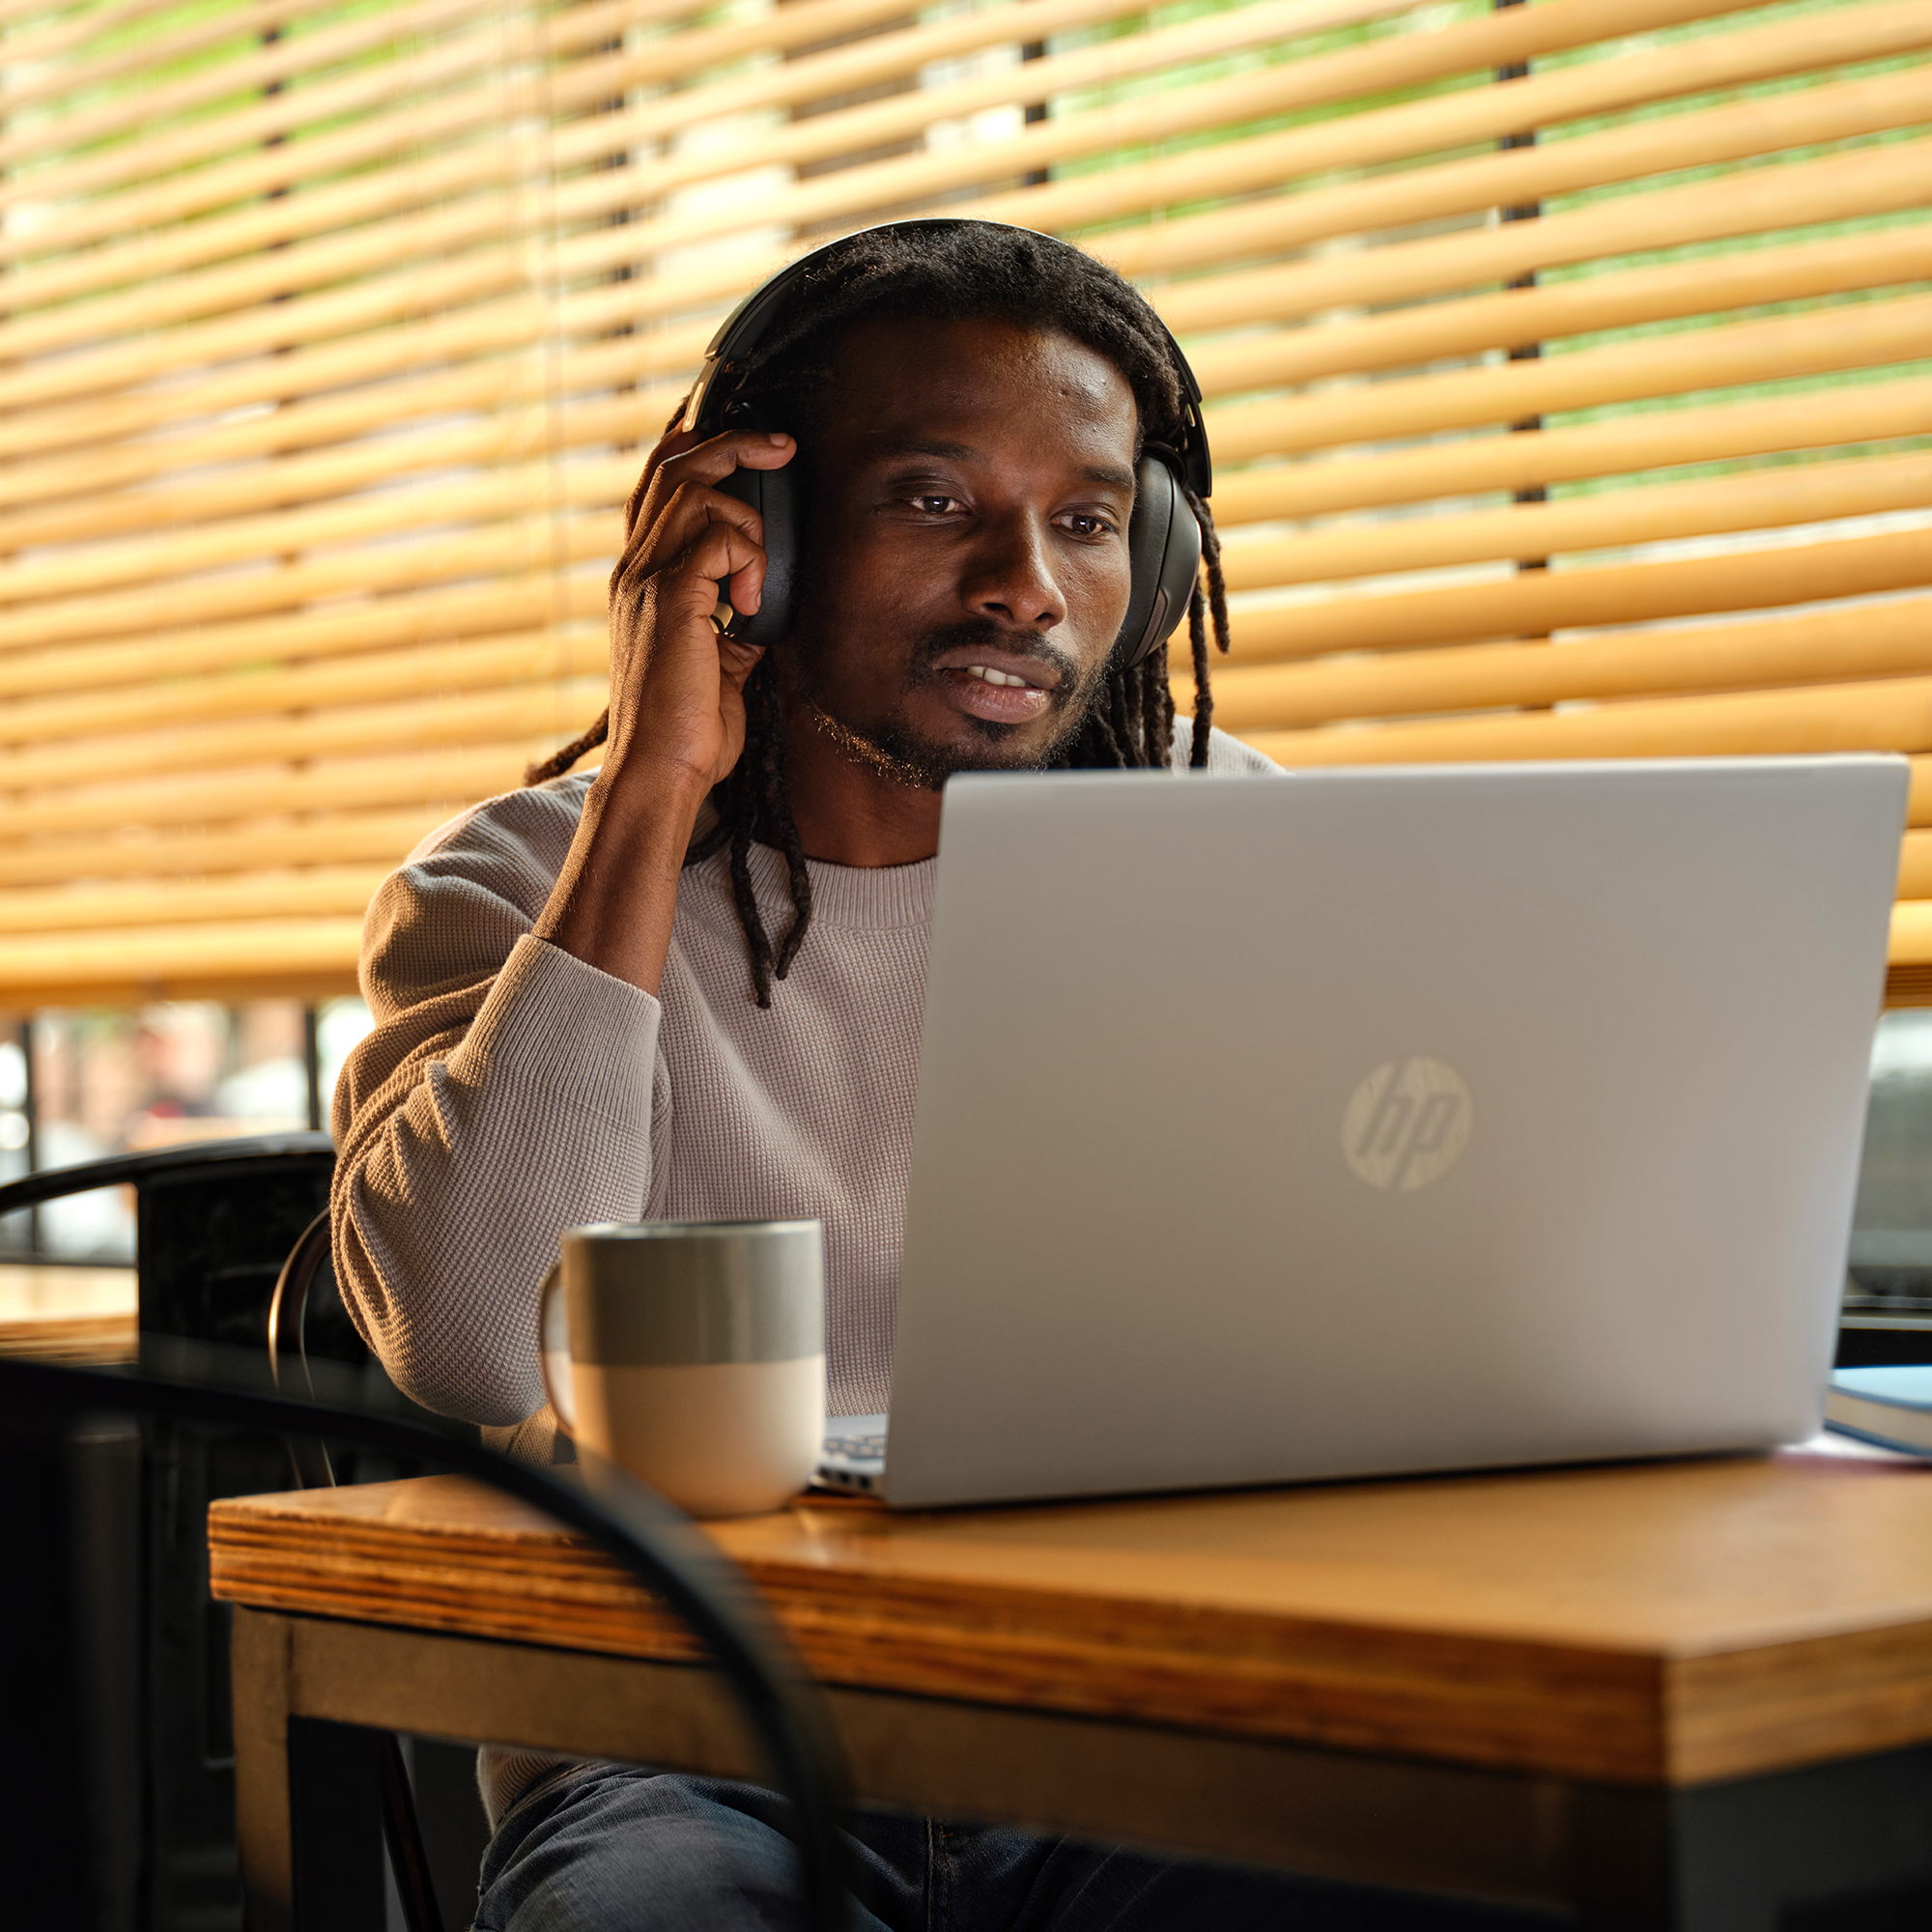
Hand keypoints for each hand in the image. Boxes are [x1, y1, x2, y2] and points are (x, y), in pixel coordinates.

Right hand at [602, 424, 795, 795]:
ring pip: (696, 492)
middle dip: (735, 442)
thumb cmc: (690, 730)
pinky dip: (751, 560)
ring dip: (748, 519)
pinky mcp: (671, 599)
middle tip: (784, 447)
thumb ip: (734, 622)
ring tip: (761, 576)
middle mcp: (635, 568)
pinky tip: (753, 605)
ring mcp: (647, 580)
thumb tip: (764, 599)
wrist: (661, 770)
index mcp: (641, 578)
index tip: (746, 443)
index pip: (656, 486)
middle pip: (674, 466)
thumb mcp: (720, 664)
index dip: (695, 448)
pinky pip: (718, 539)